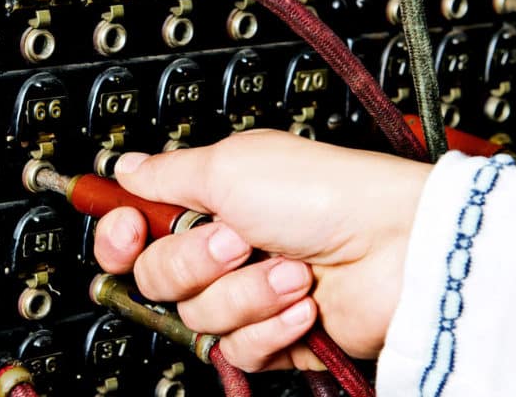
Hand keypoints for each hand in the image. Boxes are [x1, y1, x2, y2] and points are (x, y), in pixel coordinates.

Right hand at [93, 129, 431, 371]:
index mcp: (208, 201)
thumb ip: (167, 173)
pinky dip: (272, 326)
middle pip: (157, 277)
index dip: (121, 235)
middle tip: (238, 239)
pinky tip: (303, 303)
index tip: (129, 229)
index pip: (136, 229)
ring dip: (246, 292)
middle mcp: (224, 247)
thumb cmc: (323, 194)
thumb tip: (126, 168)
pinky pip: (239, 350)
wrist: (394, 248)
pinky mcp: (274, 333)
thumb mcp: (231, 166)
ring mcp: (249, 293)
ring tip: (290, 268)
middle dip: (197, 261)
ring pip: (199, 317)